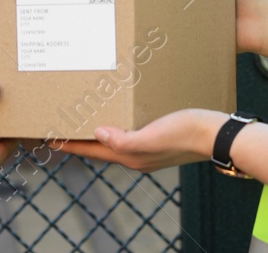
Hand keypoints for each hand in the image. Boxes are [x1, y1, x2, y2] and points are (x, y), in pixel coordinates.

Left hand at [58, 109, 222, 171]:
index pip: (92, 150)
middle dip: (81, 137)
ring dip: (98, 130)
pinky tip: (118, 112)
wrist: (217, 134)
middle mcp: (136, 154)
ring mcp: (148, 147)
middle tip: (62, 125)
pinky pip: (129, 130)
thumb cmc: (186, 133)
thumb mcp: (152, 136)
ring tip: (83, 117)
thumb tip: (98, 133)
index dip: (70, 143)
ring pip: (114, 138)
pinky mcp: (159, 136)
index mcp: (131, 156)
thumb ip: (124, 140)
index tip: (49, 137)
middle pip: (100, 146)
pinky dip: (116, 124)